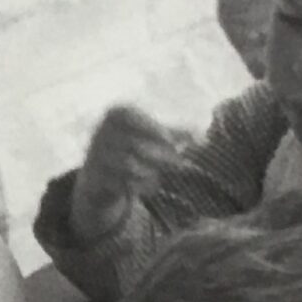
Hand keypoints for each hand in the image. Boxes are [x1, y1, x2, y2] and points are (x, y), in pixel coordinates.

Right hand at [71, 104, 182, 241]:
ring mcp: (96, 157)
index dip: (150, 126)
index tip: (170, 139)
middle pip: (135, 144)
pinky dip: (139, 187)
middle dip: (161, 155)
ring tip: (161, 174)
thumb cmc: (132, 146)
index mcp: (115, 114)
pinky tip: (149, 186)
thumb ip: (176, 134)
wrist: (99, 174)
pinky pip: (122, 184)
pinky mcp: (96, 179)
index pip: (129, 115)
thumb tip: (204, 137)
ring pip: (129, 166)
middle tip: (181, 162)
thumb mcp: (151, 135)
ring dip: (151, 172)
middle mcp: (102, 133)